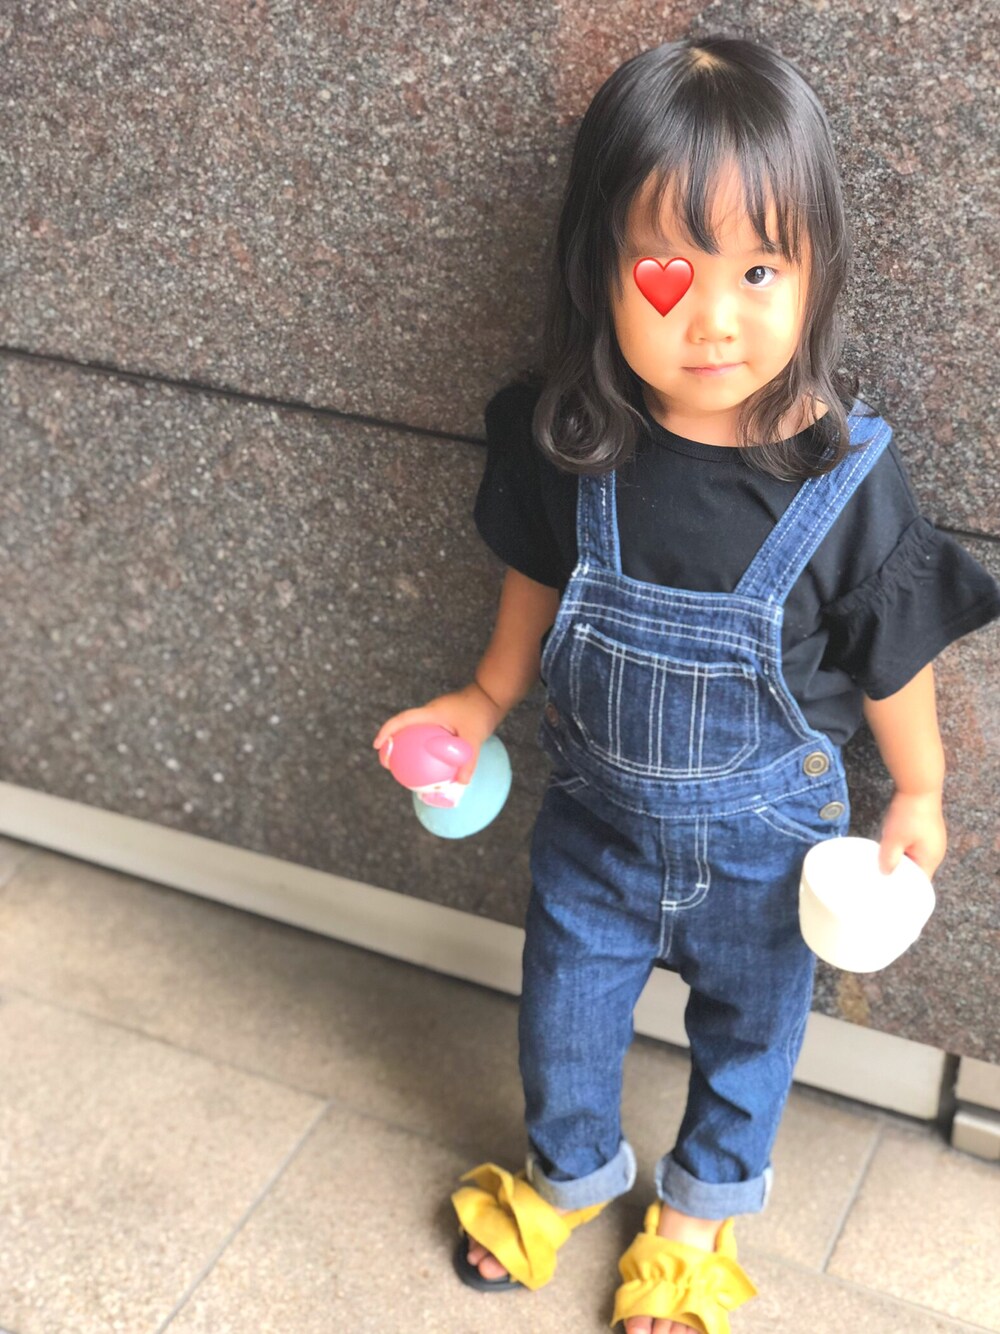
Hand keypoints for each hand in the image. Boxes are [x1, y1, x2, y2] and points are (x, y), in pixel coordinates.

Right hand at [372, 682, 503, 784]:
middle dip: (390, 743)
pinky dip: (423, 749)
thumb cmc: (481, 711)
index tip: (377, 746)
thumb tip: (461, 783)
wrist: (492, 695)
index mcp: (431, 712)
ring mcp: (436, 717)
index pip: (402, 720)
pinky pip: (427, 736)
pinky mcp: (443, 721)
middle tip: (387, 763)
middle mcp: (430, 713)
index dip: (386, 731)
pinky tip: (430, 767)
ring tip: (404, 768)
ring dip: (405, 746)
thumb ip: (468, 760)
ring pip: (414, 732)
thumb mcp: (475, 736)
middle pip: (403, 727)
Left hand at [876, 789, 946, 878]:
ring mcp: (930, 840)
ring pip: (911, 857)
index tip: (887, 889)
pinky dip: (900, 847)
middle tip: (880, 875)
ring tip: (882, 859)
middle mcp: (934, 852)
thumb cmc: (911, 813)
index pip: (918, 883)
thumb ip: (889, 859)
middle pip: (915, 871)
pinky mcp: (924, 830)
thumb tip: (885, 873)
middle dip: (898, 872)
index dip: (903, 887)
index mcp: (931, 859)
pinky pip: (911, 845)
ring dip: (898, 858)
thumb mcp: (894, 839)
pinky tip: (888, 844)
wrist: (918, 785)